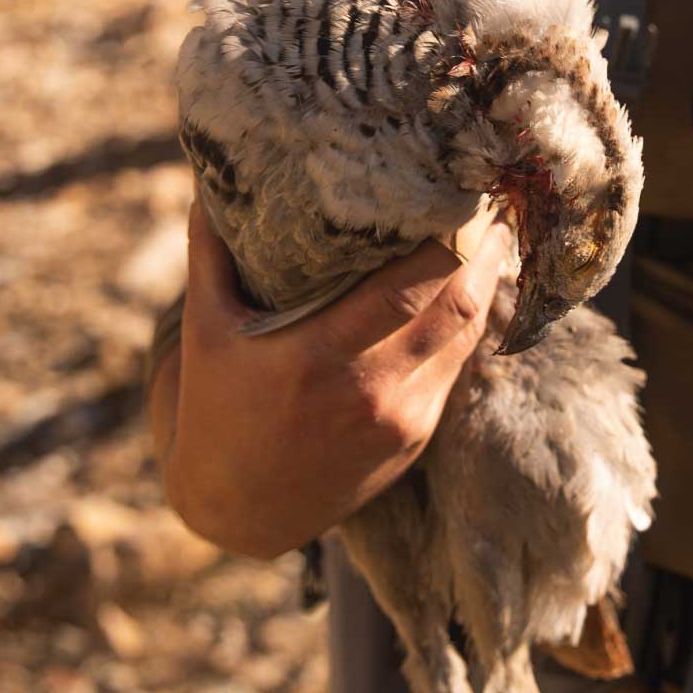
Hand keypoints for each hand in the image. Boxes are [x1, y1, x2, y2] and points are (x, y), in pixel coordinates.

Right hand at [164, 200, 511, 556]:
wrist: (239, 511)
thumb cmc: (217, 410)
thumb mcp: (204, 332)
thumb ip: (211, 253)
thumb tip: (211, 181)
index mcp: (318, 359)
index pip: (409, 288)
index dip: (445, 238)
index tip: (451, 191)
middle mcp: (371, 392)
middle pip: (457, 305)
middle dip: (481, 250)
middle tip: (485, 200)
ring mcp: (403, 418)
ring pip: (468, 334)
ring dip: (484, 283)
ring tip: (489, 233)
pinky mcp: (419, 435)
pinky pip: (456, 364)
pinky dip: (465, 322)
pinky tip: (468, 288)